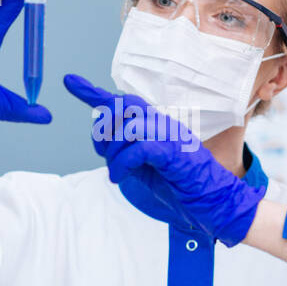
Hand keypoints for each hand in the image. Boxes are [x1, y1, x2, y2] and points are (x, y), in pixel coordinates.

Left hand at [63, 74, 264, 245]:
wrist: (216, 204)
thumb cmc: (183, 187)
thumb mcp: (147, 169)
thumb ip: (128, 153)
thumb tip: (104, 144)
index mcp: (157, 125)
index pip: (122, 102)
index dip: (93, 91)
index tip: (70, 81)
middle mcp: (164, 124)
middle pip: (122, 106)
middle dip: (104, 129)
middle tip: (104, 152)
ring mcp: (170, 136)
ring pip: (128, 127)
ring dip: (112, 152)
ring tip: (116, 173)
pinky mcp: (174, 153)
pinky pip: (138, 148)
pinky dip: (122, 164)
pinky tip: (119, 177)